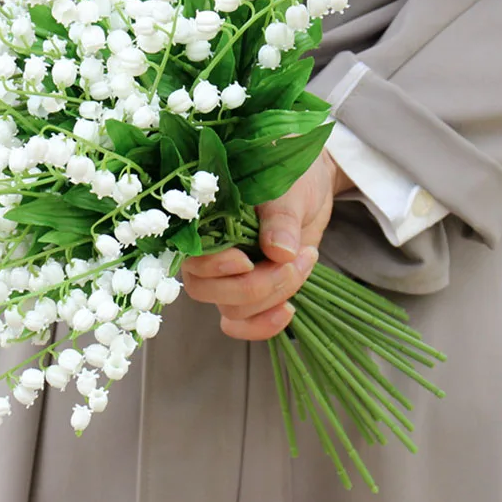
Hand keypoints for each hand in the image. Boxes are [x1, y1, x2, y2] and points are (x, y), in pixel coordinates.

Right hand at [181, 149, 352, 340]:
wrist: (310, 184)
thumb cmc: (291, 176)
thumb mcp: (288, 190)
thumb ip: (280, 218)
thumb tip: (279, 251)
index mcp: (204, 219)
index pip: (190, 255)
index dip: (216, 265)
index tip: (247, 260)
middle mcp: (207, 250)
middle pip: (206, 290)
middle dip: (255, 285)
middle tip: (293, 260)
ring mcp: (226, 275)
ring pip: (230, 309)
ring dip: (271, 296)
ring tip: (303, 263)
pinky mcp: (248, 291)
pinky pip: (240, 324)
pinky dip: (262, 325)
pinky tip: (287, 310)